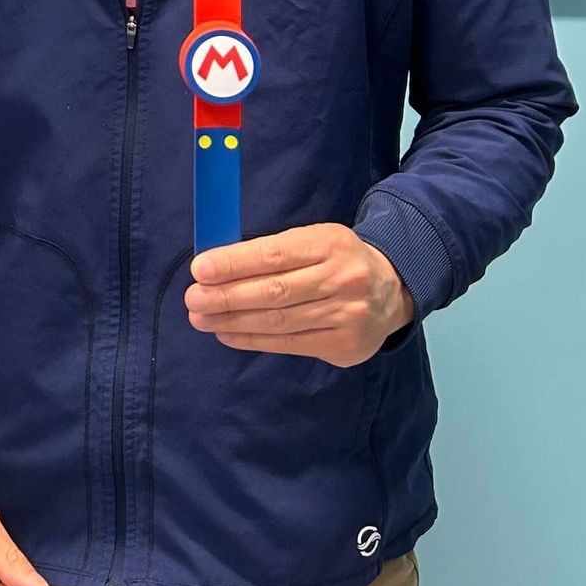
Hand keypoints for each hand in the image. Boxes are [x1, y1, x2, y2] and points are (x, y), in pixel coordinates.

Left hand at [186, 225, 412, 366]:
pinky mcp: (345, 345)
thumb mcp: (314, 240)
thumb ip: (274, 250)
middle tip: (193, 299)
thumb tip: (217, 265)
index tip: (200, 269)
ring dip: (234, 321)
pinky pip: (290, 344)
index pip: (276, 253)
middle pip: (276, 291)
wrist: (392, 288)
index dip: (235, 263)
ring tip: (202, 318)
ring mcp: (347, 315)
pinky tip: (227, 333)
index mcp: (330, 243)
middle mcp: (342, 279)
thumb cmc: (336, 259)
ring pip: (280, 321)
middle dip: (228, 296)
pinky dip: (254, 339)